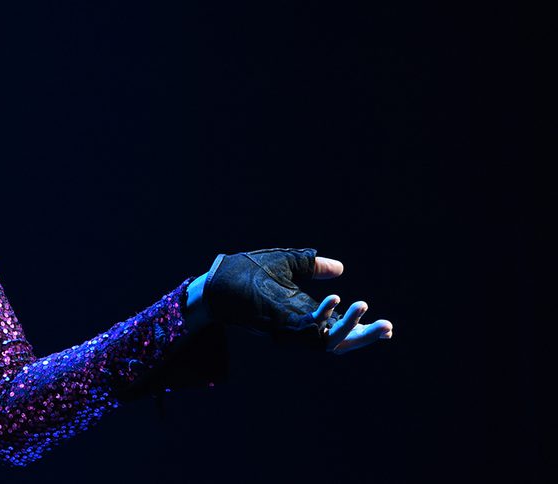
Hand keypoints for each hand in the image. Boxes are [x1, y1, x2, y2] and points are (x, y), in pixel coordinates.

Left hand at [186, 248, 393, 352]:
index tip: (387, 326)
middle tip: (389, 327)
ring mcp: (290, 329)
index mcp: (305, 313)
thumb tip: (339, 268)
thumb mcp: (287, 263)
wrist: (217, 280)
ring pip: (328, 341)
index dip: (362, 328)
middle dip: (366, 336)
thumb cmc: (246, 272)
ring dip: (350, 327)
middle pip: (340, 341)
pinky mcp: (279, 327)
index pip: (340, 327)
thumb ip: (312, 265)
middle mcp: (301, 325)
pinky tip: (336, 300)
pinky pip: (307, 331)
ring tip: (364, 306)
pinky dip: (324, 318)